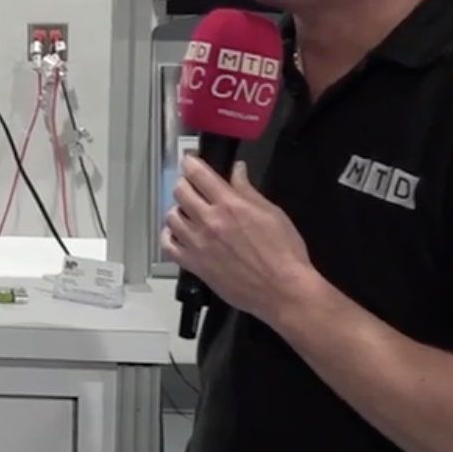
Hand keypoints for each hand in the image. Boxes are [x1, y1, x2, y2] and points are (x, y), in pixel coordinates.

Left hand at [161, 156, 315, 323]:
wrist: (282, 290)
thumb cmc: (284, 253)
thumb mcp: (272, 213)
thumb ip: (248, 190)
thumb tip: (237, 170)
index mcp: (229, 204)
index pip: (198, 174)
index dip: (191, 162)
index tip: (190, 161)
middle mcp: (209, 221)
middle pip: (180, 191)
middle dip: (185, 183)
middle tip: (192, 186)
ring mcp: (198, 244)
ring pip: (172, 216)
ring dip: (179, 209)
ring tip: (188, 211)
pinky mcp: (194, 265)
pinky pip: (168, 245)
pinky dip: (169, 236)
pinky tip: (178, 233)